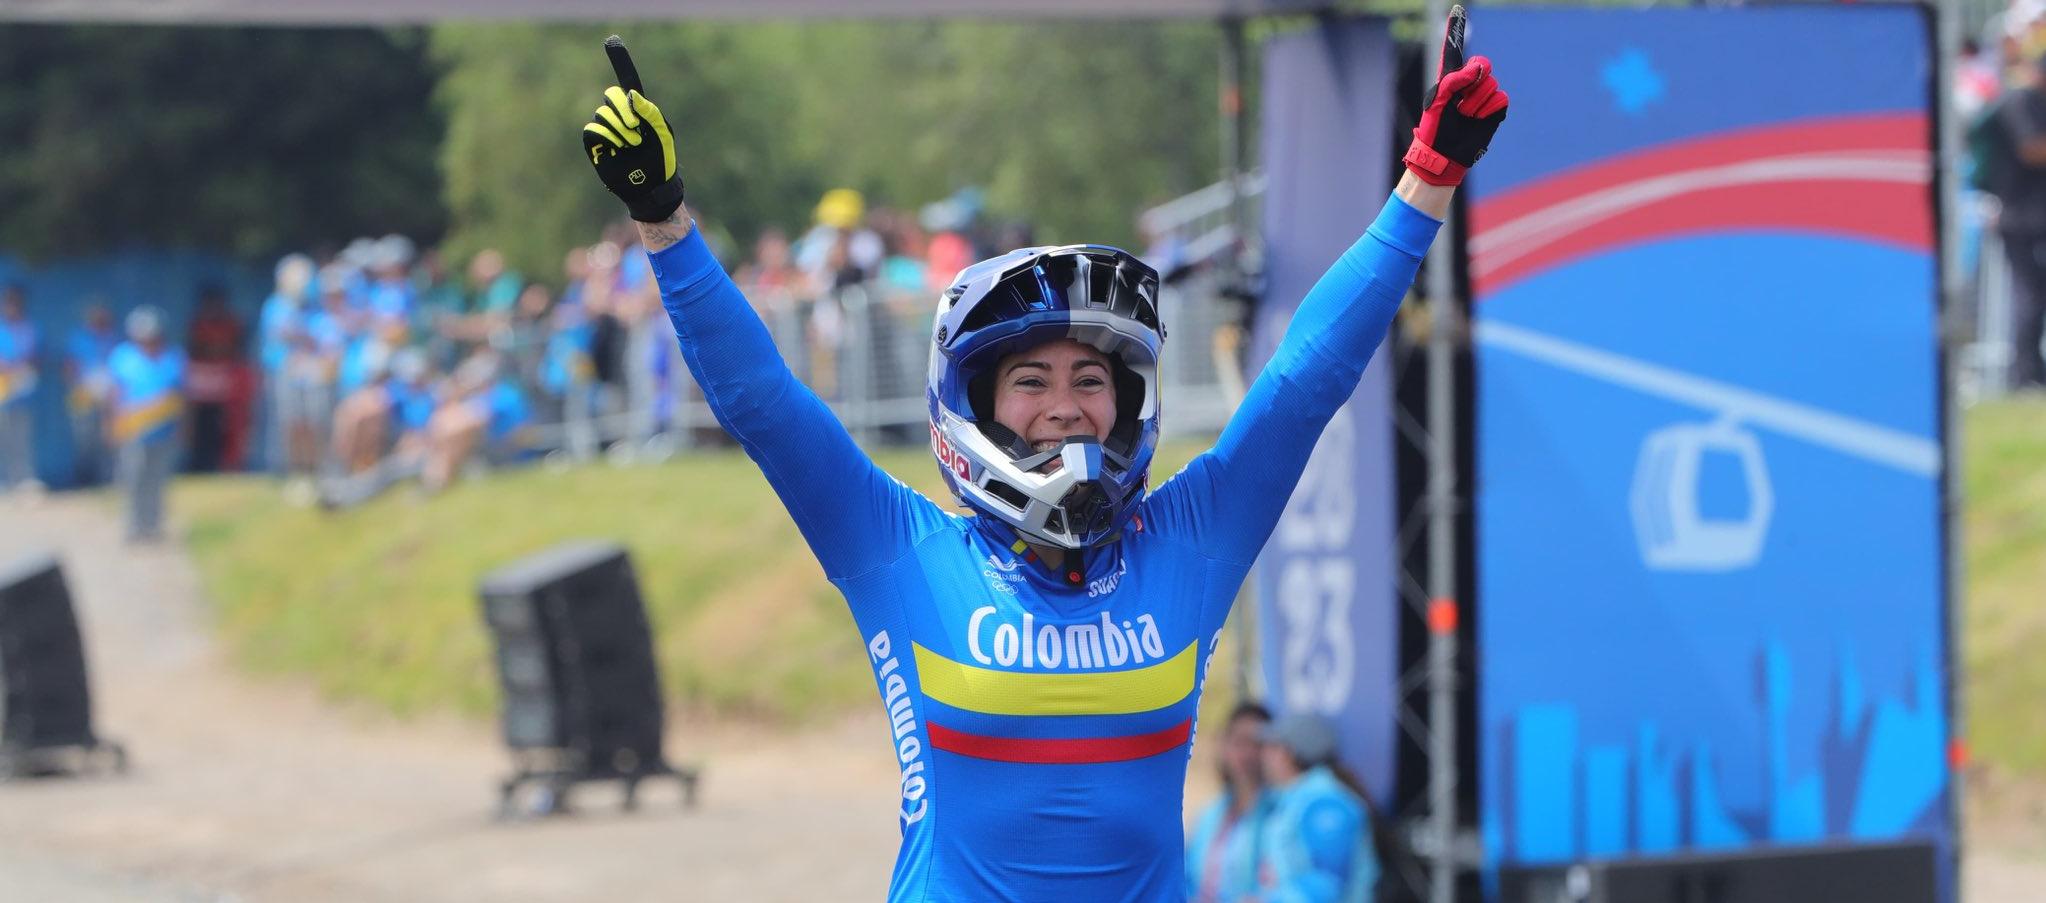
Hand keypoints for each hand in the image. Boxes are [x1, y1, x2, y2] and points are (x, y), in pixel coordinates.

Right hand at [582, 36, 686, 222]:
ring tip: (632, 145)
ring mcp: (607, 130)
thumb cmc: (662, 161)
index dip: (619, 61)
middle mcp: (621, 117)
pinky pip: (592, 130)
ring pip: (602, 114)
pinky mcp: (595, 146)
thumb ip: (651, 112)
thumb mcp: (663, 134)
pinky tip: (617, 147)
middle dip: (622, 109)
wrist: (652, 188)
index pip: (627, 82)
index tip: (611, 40)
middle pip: (611, 96)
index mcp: (639, 110)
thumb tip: (631, 94)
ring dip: (619, 128)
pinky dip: (606, 135)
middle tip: (636, 127)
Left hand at [1403, 5, 1507, 186]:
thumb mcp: (1438, 101)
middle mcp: (1468, 83)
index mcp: (1450, 78)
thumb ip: (1454, 80)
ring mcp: (1483, 95)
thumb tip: (1477, 69)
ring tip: (1464, 115)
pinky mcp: (1495, 109)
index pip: (1454, 50)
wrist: (1444, 155)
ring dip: (1475, 103)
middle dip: (1474, 80)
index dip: (1456, 29)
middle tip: (1461, 98)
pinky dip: (1487, 110)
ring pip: (1490, 84)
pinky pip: (1500, 98)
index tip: (1456, 10)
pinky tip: (1476, 119)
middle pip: (1482, 64)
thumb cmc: (1435, 129)